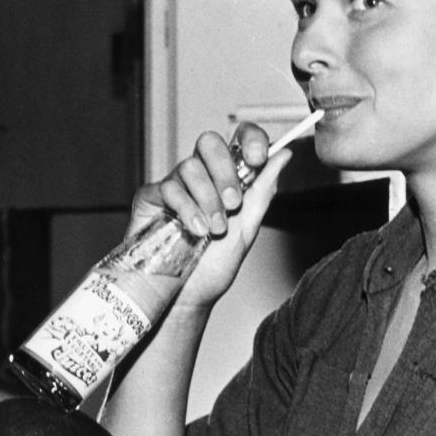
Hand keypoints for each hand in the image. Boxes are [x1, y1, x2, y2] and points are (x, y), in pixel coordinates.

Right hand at [127, 123, 291, 310]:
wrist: (187, 297)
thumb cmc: (213, 268)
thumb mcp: (247, 229)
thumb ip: (263, 191)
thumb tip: (284, 155)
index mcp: (225, 179)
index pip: (237, 140)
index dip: (249, 139)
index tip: (258, 159)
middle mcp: (200, 177)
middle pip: (209, 143)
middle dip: (225, 171)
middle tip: (233, 203)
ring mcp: (174, 185)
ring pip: (190, 166)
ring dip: (208, 199)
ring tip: (214, 229)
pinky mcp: (151, 197)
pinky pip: (169, 187)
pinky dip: (187, 209)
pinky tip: (195, 231)